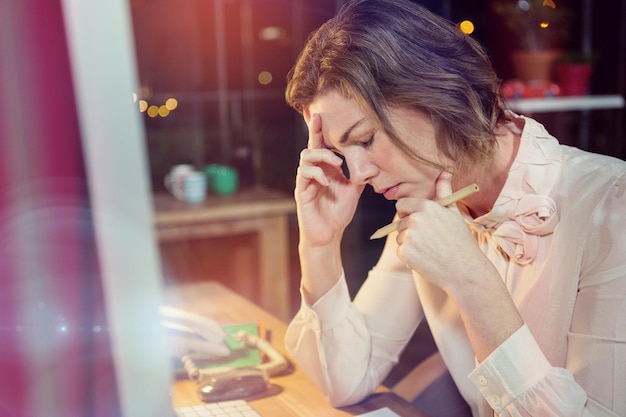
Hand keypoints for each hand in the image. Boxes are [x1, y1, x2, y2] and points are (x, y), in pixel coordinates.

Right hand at [295, 113, 363, 246]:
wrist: (328, 235)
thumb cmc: (338, 213)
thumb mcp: (353, 191)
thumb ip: (359, 176)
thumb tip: (374, 164)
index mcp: (326, 168)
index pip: (323, 145)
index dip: (321, 129)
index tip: (322, 113)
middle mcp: (314, 171)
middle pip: (311, 145)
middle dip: (315, 131)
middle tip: (321, 119)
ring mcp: (306, 180)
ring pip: (305, 157)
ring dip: (321, 155)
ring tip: (337, 162)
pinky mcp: (302, 191)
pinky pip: (304, 174)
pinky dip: (316, 173)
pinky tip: (327, 180)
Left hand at [394, 172, 490, 292]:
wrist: (465, 270)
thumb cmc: (461, 241)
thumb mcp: (454, 213)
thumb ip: (444, 192)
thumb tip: (444, 172)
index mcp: (427, 207)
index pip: (402, 205)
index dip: (408, 213)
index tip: (417, 221)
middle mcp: (416, 219)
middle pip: (399, 222)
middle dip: (409, 230)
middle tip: (429, 240)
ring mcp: (409, 236)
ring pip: (400, 238)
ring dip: (410, 244)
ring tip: (430, 250)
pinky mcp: (405, 252)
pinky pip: (400, 251)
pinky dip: (409, 257)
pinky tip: (425, 259)